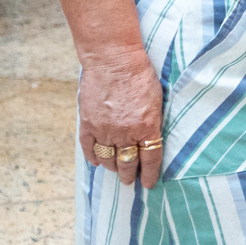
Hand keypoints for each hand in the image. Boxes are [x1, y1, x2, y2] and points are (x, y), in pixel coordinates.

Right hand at [79, 48, 164, 188]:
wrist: (113, 61)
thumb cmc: (140, 75)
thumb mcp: (157, 99)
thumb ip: (153, 121)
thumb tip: (151, 139)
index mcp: (147, 126)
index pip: (151, 158)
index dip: (151, 174)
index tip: (149, 183)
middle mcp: (126, 132)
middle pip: (128, 163)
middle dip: (130, 175)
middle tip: (131, 181)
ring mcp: (105, 130)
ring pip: (109, 159)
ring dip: (113, 167)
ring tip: (116, 170)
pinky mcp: (88, 124)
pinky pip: (89, 149)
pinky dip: (94, 158)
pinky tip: (98, 162)